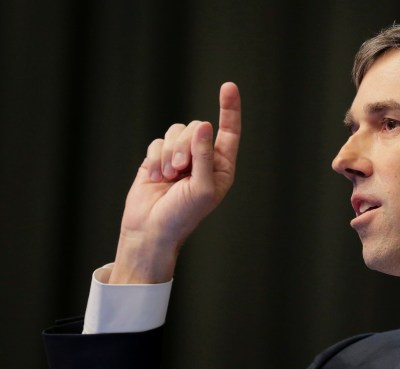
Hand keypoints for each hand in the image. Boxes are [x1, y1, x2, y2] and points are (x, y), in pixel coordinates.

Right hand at [109, 82, 241, 282]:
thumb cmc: (182, 216)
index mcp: (221, 166)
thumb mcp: (202, 188)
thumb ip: (204, 156)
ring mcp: (181, 157)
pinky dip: (155, 158)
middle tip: (179, 171)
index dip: (230, 109)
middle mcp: (203, 159)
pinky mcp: (158, 158)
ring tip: (167, 177)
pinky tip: (155, 177)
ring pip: (176, 131)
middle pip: (197, 128)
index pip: (229, 132)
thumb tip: (203, 125)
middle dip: (185, 145)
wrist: (150, 230)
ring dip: (169, 153)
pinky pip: (157, 142)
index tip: (228, 86)